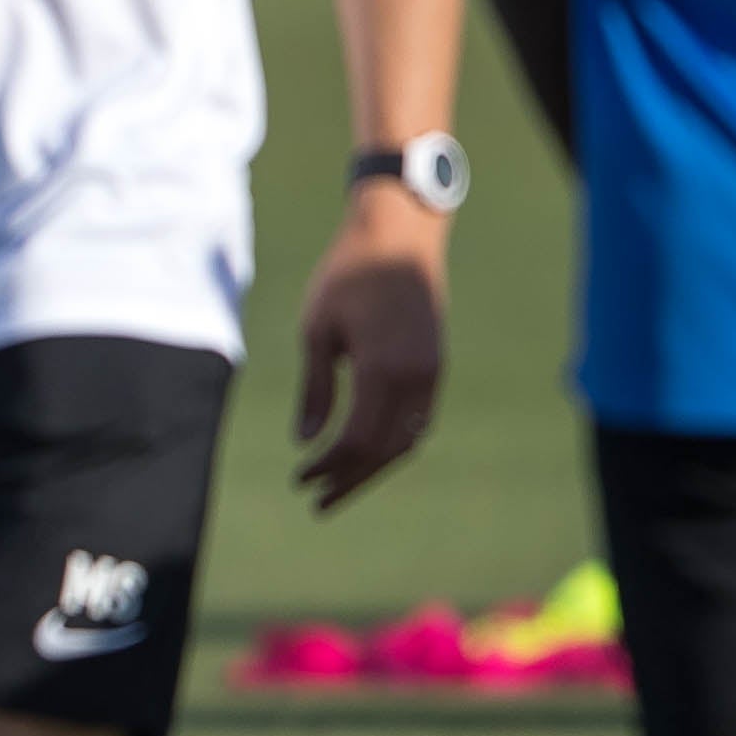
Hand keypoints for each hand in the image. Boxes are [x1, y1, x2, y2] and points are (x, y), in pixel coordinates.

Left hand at [290, 185, 447, 509]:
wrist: (400, 232)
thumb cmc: (349, 274)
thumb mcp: (318, 330)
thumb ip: (316, 389)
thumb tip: (305, 441)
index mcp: (383, 369)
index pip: (357, 440)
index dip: (329, 466)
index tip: (299, 479)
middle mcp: (416, 378)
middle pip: (385, 451)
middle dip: (350, 480)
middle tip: (316, 502)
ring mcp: (432, 373)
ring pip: (407, 440)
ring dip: (374, 468)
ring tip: (340, 485)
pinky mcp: (436, 364)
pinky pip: (419, 420)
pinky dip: (394, 444)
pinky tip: (368, 452)